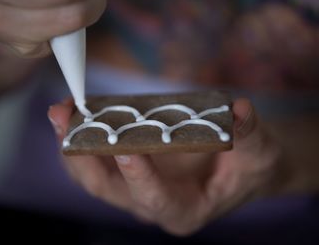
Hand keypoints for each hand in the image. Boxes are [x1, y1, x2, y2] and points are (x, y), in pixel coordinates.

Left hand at [48, 98, 285, 235]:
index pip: (156, 201)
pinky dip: (80, 136)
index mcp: (183, 210)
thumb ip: (248, 135)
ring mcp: (132, 187)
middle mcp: (150, 204)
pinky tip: (73, 113)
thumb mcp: (259, 153)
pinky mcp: (124, 169)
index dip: (140, 178)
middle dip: (84, 156)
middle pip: (108, 189)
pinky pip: (93, 158)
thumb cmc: (248, 166)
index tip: (127, 149)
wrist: (237, 165)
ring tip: (61, 112)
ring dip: (72, 144)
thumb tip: (239, 110)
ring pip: (91, 175)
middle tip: (68, 122)